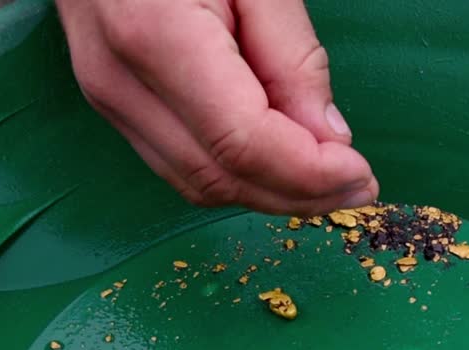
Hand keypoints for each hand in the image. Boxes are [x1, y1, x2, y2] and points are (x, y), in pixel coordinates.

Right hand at [56, 0, 378, 215]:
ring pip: (197, 184)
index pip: (242, 144)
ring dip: (269, 193)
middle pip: (219, 176)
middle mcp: (120, 81)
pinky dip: (236, 175)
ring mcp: (107, 97)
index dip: (308, 173)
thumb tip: (327, 135)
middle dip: (297, 194)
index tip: (361, 173)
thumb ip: (291, 52)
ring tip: (329, 182)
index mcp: (155, 36)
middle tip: (359, 187)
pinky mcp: (111, 102)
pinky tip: (280, 164)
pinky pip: (179, 163)